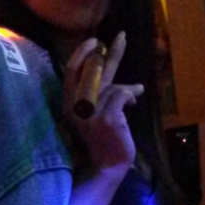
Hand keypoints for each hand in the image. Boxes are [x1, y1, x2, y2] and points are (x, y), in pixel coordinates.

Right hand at [63, 32, 143, 174]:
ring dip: (128, 89)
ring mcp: (91, 112)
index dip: (83, 53)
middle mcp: (76, 106)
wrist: (105, 167)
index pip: (71, 71)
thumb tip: (116, 75)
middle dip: (111, 52)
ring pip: (114, 85)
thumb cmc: (101, 140)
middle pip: (93, 70)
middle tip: (122, 37)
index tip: (95, 41)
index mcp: (68, 103)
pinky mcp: (107, 118)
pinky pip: (122, 94)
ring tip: (135, 94)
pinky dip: (131, 95)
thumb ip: (99, 94)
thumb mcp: (94, 114)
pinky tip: (134, 101)